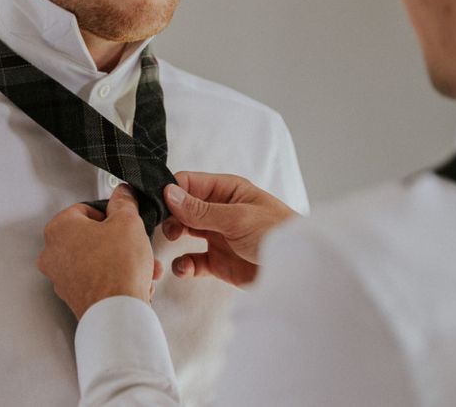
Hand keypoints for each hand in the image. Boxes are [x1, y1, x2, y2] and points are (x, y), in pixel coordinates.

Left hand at [37, 185, 156, 319]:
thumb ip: (124, 202)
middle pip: (91, 236)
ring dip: (121, 260)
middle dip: (118, 240)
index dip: (110, 214)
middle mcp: (53, 254)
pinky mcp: (73, 297)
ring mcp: (61, 278)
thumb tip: (122, 195)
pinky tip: (134, 281)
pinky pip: (96, 280)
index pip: (86, 209)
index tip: (122, 219)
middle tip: (133, 242)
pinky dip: (115, 278)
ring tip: (142, 265)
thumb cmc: (117, 269)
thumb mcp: (128, 221)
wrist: (118, 313)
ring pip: (96, 259)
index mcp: (59, 228)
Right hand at [162, 172, 297, 286]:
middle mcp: (218, 210)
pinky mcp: (217, 261)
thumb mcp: (237, 218)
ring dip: (172, 237)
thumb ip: (201, 209)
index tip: (156, 203)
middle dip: (168, 215)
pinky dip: (184, 265)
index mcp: (226, 190)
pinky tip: (184, 268)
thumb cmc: (277, 234)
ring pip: (183, 231)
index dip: (170, 191)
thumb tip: (169, 193)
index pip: (188, 183)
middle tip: (164, 226)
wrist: (300, 272)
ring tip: (171, 242)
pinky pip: (192, 261)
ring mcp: (217, 235)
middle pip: (181, 207)